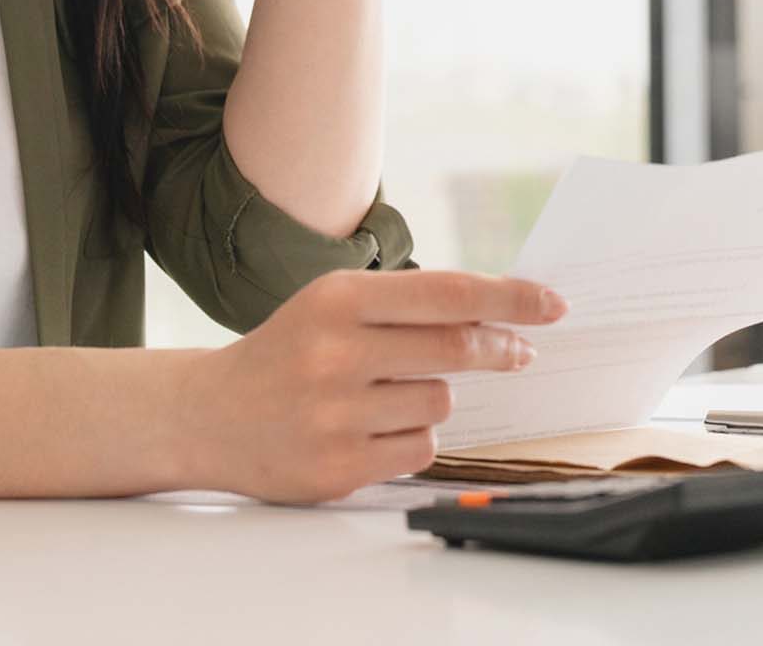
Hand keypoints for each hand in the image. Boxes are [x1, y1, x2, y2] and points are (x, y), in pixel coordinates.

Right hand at [180, 268, 567, 503]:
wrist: (210, 415)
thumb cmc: (290, 351)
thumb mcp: (334, 306)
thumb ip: (408, 306)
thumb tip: (500, 314)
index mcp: (337, 300)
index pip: (447, 294)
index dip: (508, 298)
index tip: (552, 304)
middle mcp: (335, 354)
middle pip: (456, 348)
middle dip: (500, 348)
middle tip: (519, 351)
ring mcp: (336, 415)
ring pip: (441, 403)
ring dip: (434, 397)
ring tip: (387, 395)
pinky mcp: (338, 467)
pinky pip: (419, 448)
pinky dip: (412, 436)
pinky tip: (373, 428)